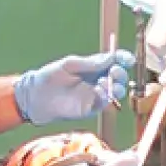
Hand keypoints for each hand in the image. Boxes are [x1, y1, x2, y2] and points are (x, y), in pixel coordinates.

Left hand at [13, 51, 132, 125]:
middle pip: (119, 76)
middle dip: (121, 73)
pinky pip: (105, 102)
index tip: (128, 59)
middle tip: (114, 71)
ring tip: (107, 81)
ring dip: (117, 86)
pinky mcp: (91, 107)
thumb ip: (90, 63)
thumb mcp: (70, 64)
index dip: (123, 59)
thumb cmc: (50, 76)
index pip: (114, 61)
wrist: (36, 97)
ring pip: (116, 91)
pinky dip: (107, 96)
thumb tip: (110, 58)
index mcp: (94, 66)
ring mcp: (95, 94)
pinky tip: (100, 90)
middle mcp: (98, 80)